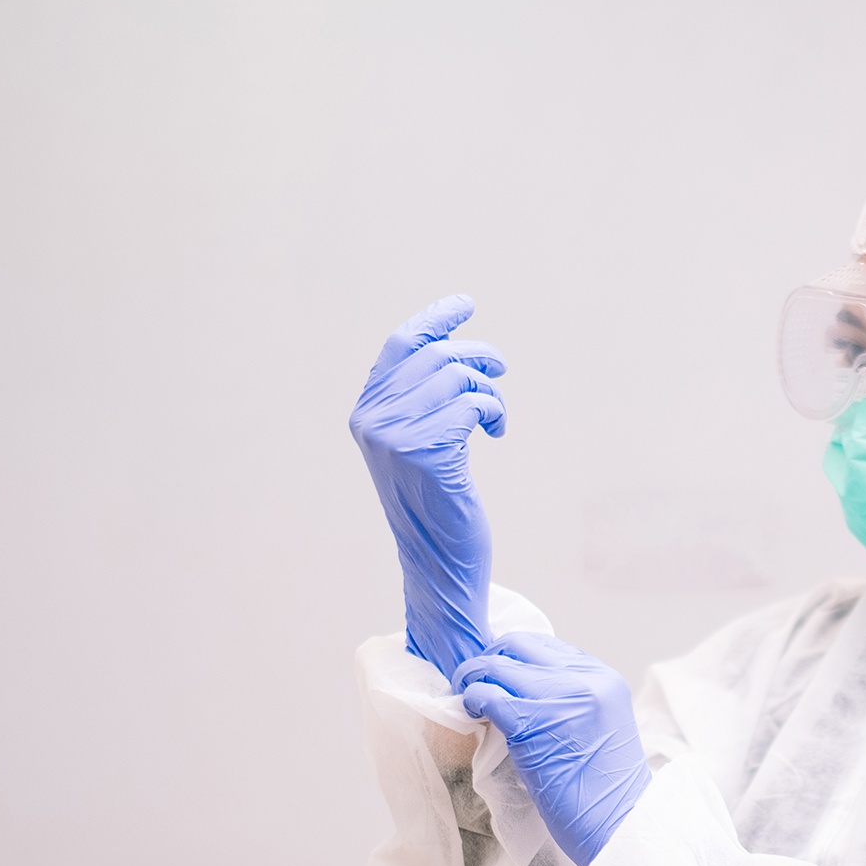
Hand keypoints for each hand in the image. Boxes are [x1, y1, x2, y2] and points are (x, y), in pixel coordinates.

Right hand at [350, 295, 508, 680]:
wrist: (440, 560)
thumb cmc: (438, 501)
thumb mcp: (419, 442)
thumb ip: (421, 399)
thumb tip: (454, 349)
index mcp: (366, 413)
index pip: (400, 346)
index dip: (434, 320)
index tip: (466, 304)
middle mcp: (372, 420)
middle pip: (436, 356)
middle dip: (477, 357)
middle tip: (500, 369)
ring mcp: (395, 437)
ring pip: (457, 378)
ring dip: (489, 391)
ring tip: (494, 417)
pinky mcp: (426, 452)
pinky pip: (471, 404)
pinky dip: (493, 411)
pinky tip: (496, 432)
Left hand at [453, 634, 652, 865]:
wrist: (619, 824)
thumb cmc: (604, 790)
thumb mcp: (598, 726)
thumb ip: (569, 699)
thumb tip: (519, 688)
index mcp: (602, 677)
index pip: (545, 645)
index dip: (514, 657)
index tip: (500, 677)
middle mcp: (584, 679)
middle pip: (517, 645)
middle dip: (489, 660)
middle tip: (477, 684)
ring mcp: (559, 697)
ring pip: (495, 664)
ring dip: (472, 678)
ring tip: (468, 699)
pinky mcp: (532, 722)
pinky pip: (485, 694)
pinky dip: (470, 700)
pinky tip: (471, 714)